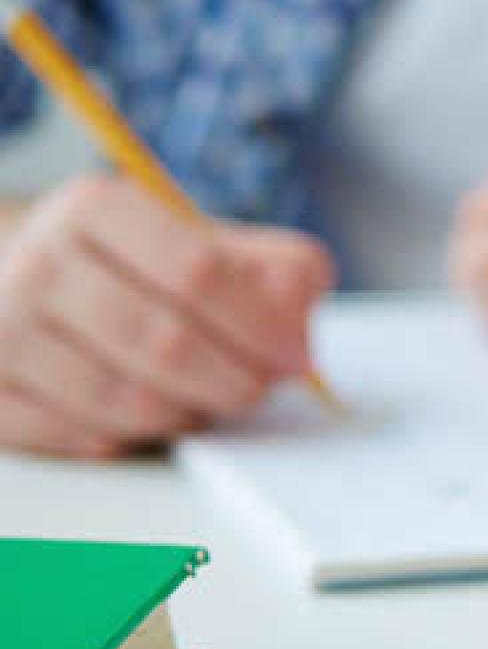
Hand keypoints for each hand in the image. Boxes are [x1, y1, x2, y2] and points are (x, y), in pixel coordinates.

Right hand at [0, 175, 333, 457]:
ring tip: (205, 398)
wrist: (28, 281)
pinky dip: (135, 438)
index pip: (196, 273)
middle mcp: (36, 264)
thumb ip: (274, 269)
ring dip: (188, 413)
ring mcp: (0, 332)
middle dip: (234, 380)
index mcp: (94, 209)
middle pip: (165, 345)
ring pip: (127, 403)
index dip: (260, 324)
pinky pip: (83, 439)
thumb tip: (298, 322)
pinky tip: (151, 413)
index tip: (295, 356)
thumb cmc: (136, 267)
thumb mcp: (205, 243)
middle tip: (257, 388)